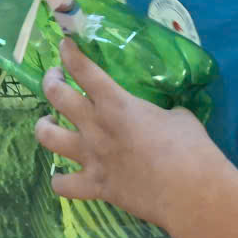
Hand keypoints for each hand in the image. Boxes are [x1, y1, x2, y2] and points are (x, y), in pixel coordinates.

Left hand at [34, 38, 228, 228]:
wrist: (193, 193)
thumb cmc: (192, 149)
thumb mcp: (179, 116)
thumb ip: (161, 111)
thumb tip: (164, 116)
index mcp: (115, 103)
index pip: (83, 69)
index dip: (69, 52)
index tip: (65, 44)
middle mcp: (95, 126)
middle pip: (55, 94)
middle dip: (50, 81)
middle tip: (56, 79)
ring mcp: (91, 157)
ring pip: (46, 136)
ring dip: (44, 126)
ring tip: (50, 123)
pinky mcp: (95, 186)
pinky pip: (62, 185)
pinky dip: (60, 180)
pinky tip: (65, 176)